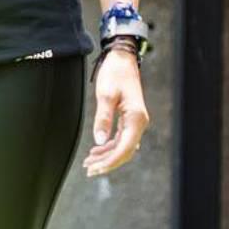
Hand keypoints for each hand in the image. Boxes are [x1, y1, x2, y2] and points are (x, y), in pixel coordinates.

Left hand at [82, 48, 148, 177]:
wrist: (122, 59)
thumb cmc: (115, 73)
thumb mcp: (106, 95)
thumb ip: (103, 118)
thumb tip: (99, 141)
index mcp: (136, 118)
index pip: (125, 148)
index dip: (110, 161)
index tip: (96, 168)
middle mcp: (139, 122)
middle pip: (125, 151)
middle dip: (107, 162)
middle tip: (89, 170)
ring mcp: (135, 121)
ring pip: (122, 147)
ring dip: (107, 156)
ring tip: (89, 163)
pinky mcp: (129, 119)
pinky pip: (121, 139)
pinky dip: (109, 146)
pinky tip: (96, 150)